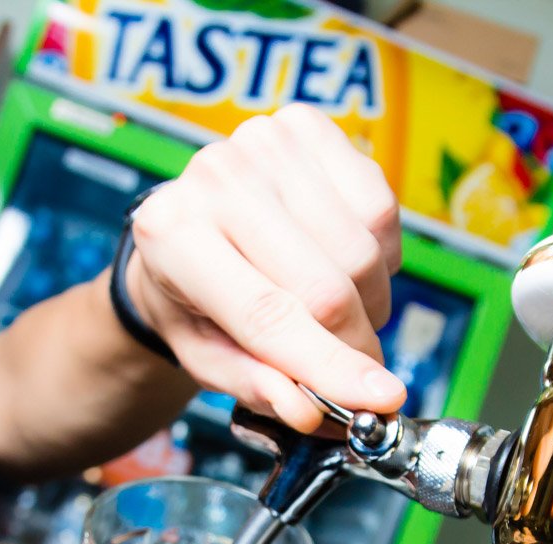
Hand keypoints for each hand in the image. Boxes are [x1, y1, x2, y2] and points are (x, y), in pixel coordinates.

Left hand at [126, 103, 407, 431]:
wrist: (188, 223)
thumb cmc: (193, 296)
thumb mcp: (204, 355)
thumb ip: (252, 385)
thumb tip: (308, 410)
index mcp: (171, 237)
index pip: (267, 314)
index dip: (329, 364)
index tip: (380, 400)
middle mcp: (214, 177)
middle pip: (324, 287)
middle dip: (355, 347)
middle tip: (355, 373)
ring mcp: (262, 142)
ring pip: (360, 251)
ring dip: (368, 301)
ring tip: (334, 308)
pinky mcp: (305, 125)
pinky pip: (380, 207)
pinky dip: (378, 251)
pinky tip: (342, 258)